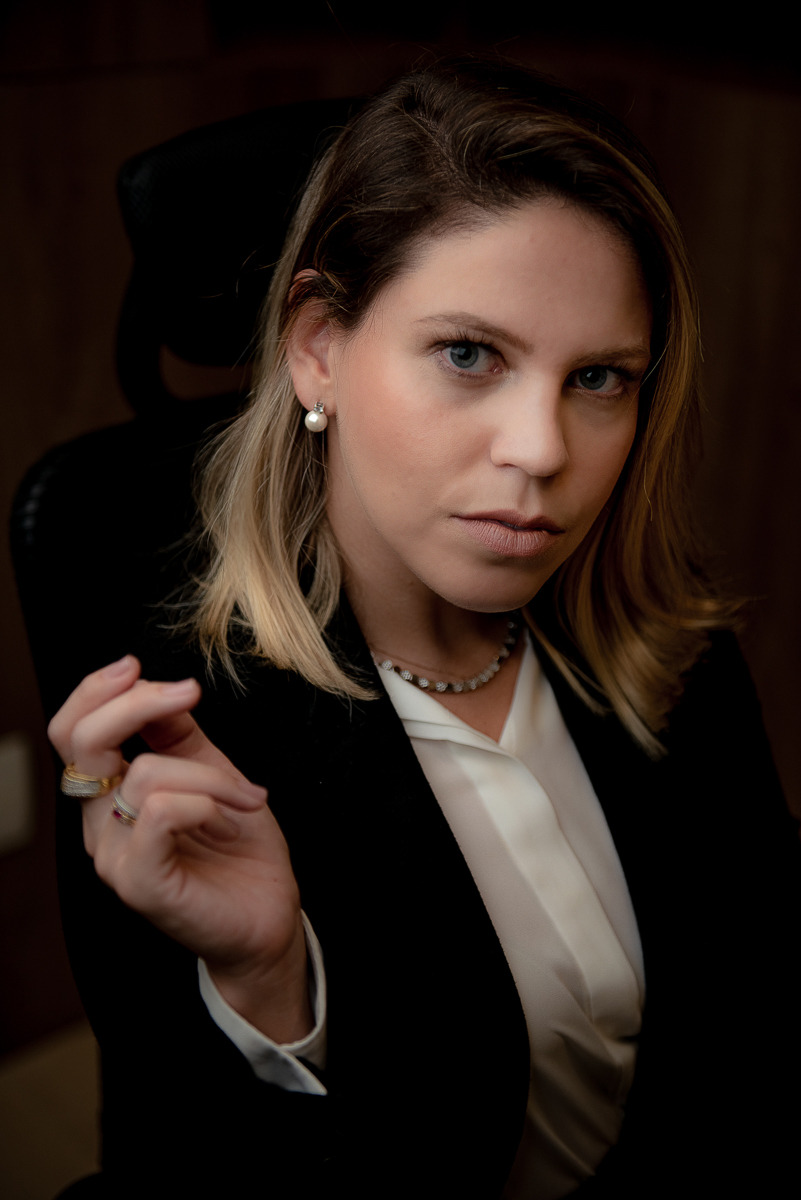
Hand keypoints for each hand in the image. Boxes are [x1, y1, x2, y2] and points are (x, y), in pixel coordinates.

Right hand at [49, 655, 312, 1041]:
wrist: (269, 913)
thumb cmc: (239, 845)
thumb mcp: (211, 770)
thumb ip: (178, 733)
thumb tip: (164, 685)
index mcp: (110, 795)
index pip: (72, 731)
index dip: (98, 690)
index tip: (139, 667)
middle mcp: (100, 825)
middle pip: (81, 741)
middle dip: (134, 702)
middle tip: (187, 694)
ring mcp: (115, 856)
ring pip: (145, 773)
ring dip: (212, 774)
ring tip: (249, 797)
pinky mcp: (140, 884)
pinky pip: (161, 813)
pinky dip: (205, 800)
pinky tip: (233, 816)